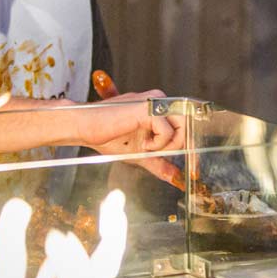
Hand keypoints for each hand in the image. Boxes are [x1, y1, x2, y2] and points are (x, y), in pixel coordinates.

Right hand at [85, 70, 184, 188]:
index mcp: (158, 106)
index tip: (193, 166)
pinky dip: (155, 144)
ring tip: (146, 146)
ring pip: (181, 127)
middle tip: (158, 152)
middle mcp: (159, 100)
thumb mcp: (140, 153)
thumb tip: (175, 177)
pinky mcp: (147, 109)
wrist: (84, 127)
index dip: (190, 144)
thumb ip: (159, 162)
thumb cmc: (106, 135)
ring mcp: (154, 102)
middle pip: (188, 125)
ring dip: (166, 145)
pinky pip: (166, 132)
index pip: (185, 123)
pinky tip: (140, 142)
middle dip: (177, 145)